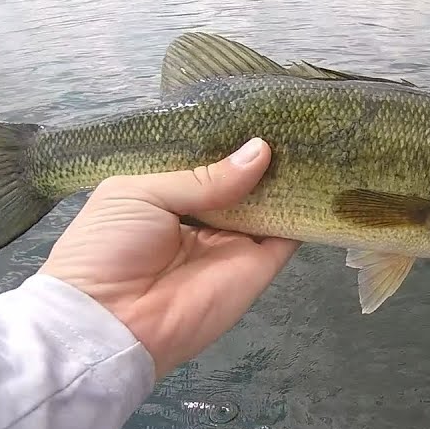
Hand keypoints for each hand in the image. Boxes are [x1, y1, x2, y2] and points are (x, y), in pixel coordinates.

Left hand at [40, 138, 299, 375]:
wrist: (112, 321)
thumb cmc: (107, 248)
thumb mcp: (141, 193)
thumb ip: (202, 175)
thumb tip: (261, 150)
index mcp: (168, 196)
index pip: (207, 161)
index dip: (230, 138)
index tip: (261, 106)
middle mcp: (205, 216)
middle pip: (243, 180)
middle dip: (264, 152)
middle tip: (297, 115)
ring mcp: (235, 241)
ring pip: (270, 203)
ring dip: (289, 176)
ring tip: (315, 133)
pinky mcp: (259, 265)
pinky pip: (288, 234)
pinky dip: (305, 209)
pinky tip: (322, 176)